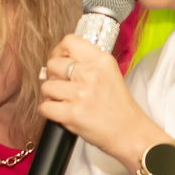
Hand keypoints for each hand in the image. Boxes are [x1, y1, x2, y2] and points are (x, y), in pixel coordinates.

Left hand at [38, 35, 158, 171]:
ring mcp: (80, 93)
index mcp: (101, 60)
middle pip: (52, 63)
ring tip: (64, 101)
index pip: (69, 41)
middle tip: (62, 85)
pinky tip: (60, 113)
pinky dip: (48, 111)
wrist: (129, 132)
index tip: (60, 61)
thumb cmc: (118, 106)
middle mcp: (90, 73)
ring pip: (46, 86)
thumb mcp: (109, 74)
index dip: (58, 51)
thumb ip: (85, 65)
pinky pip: (44, 107)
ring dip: (50, 95)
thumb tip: (50, 65)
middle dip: (52, 75)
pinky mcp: (71, 113)